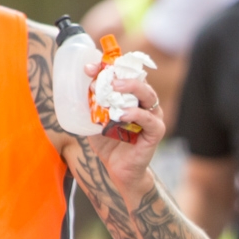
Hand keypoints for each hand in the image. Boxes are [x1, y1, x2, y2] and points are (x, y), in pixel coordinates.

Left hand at [83, 60, 165, 198]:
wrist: (119, 170)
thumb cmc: (109, 143)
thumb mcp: (95, 119)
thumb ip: (92, 104)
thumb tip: (82, 86)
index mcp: (131, 98)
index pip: (124, 75)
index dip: (108, 68)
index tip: (89, 68)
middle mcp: (145, 104)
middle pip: (139, 80)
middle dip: (122, 74)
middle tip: (106, 76)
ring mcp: (152, 117)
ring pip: (148, 95)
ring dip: (132, 88)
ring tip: (115, 88)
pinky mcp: (155, 132)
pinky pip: (149, 119)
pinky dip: (136, 114)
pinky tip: (122, 115)